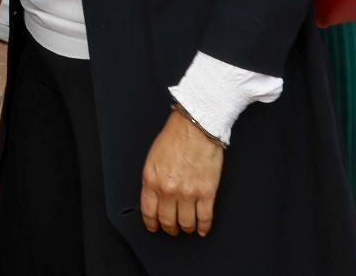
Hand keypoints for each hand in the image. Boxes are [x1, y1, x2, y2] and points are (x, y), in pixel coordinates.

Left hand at [140, 109, 224, 237]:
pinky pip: (204, 217)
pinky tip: (202, 228)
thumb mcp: (153, 158)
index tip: (154, 227)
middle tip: (172, 229)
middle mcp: (168, 189)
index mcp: (151, 179)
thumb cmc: (175, 136)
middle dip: (169, 228)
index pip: (148, 211)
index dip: (152, 223)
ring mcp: (188, 193)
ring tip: (187, 227)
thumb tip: (154, 196)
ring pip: (186, 223)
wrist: (196, 127)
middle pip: (167, 220)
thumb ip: (152, 178)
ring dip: (186, 228)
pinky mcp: (206, 192)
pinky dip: (203, 227)